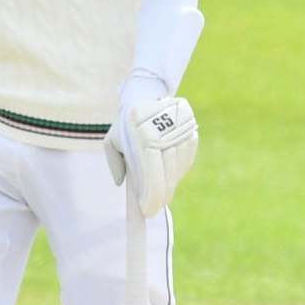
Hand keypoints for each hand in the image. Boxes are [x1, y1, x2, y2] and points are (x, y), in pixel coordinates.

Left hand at [104, 93, 198, 217]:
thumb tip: (123, 183)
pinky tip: (169, 174)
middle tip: (152, 208)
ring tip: (159, 192)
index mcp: (145, 140)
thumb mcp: (112, 139)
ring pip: (178, 172)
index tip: (147, 211)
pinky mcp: (191, 133)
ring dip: (169, 185)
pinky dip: (178, 172)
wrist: (149, 92)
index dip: (151, 199)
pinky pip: (186, 162)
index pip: (153, 179)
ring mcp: (181, 135)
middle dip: (159, 198)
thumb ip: (114, 163)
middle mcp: (165, 138)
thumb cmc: (126, 121)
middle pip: (167, 179)